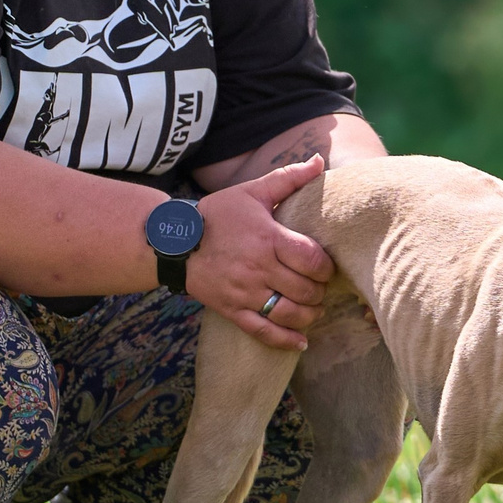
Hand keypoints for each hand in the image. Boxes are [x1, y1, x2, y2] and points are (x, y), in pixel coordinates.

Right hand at [184, 157, 331, 350]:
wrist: (174, 241)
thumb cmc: (218, 214)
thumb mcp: (252, 192)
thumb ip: (288, 178)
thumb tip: (319, 160)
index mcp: (268, 238)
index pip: (312, 260)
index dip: (327, 267)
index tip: (326, 267)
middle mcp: (258, 268)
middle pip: (305, 289)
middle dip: (320, 290)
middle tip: (320, 286)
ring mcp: (244, 293)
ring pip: (288, 313)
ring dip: (309, 315)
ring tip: (314, 308)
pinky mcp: (232, 310)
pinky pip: (263, 331)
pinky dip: (286, 340)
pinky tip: (301, 341)